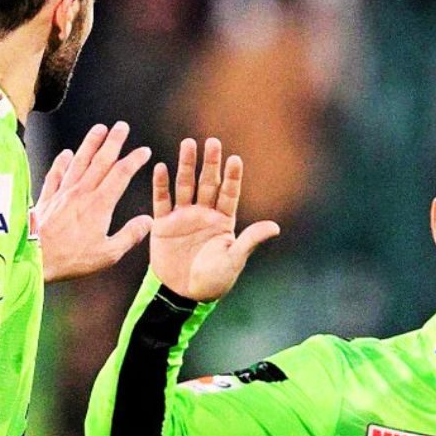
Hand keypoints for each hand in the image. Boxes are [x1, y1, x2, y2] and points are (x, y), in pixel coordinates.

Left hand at [34, 122, 152, 282]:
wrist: (35, 258)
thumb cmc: (70, 258)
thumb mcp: (108, 253)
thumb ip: (130, 235)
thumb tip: (147, 222)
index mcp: (100, 204)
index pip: (121, 174)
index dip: (134, 159)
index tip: (143, 151)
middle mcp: (82, 192)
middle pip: (101, 160)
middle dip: (114, 141)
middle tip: (122, 127)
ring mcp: (63, 193)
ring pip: (79, 161)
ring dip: (90, 143)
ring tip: (99, 129)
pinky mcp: (48, 198)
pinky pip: (56, 174)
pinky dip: (62, 162)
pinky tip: (66, 154)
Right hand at [150, 137, 279, 300]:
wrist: (183, 294)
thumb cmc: (214, 280)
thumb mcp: (234, 260)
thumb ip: (250, 241)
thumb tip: (275, 227)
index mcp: (223, 221)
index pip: (229, 193)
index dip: (232, 177)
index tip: (235, 159)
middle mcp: (204, 214)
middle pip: (207, 183)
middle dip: (210, 163)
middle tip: (212, 141)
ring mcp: (183, 217)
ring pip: (185, 185)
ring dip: (186, 165)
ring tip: (187, 144)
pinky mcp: (163, 225)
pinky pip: (162, 201)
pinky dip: (161, 185)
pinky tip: (161, 167)